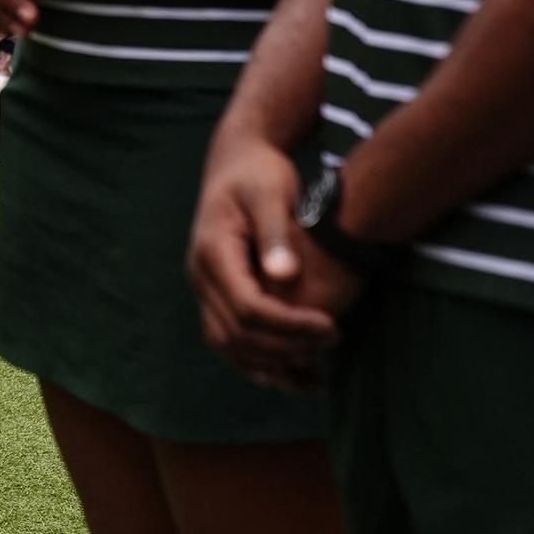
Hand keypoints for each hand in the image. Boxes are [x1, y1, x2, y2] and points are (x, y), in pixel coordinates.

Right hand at [189, 123, 339, 390]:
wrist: (237, 160)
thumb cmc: (259, 173)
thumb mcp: (271, 192)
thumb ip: (276, 233)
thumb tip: (284, 276)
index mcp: (212, 252)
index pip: (246, 307)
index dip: (289, 325)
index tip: (331, 327)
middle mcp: (200, 275)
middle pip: (236, 333)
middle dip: (286, 347)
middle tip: (333, 341)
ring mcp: (204, 287)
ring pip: (227, 344)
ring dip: (270, 364)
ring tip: (316, 373)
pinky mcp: (215, 293)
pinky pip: (229, 339)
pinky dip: (258, 361)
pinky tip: (292, 371)